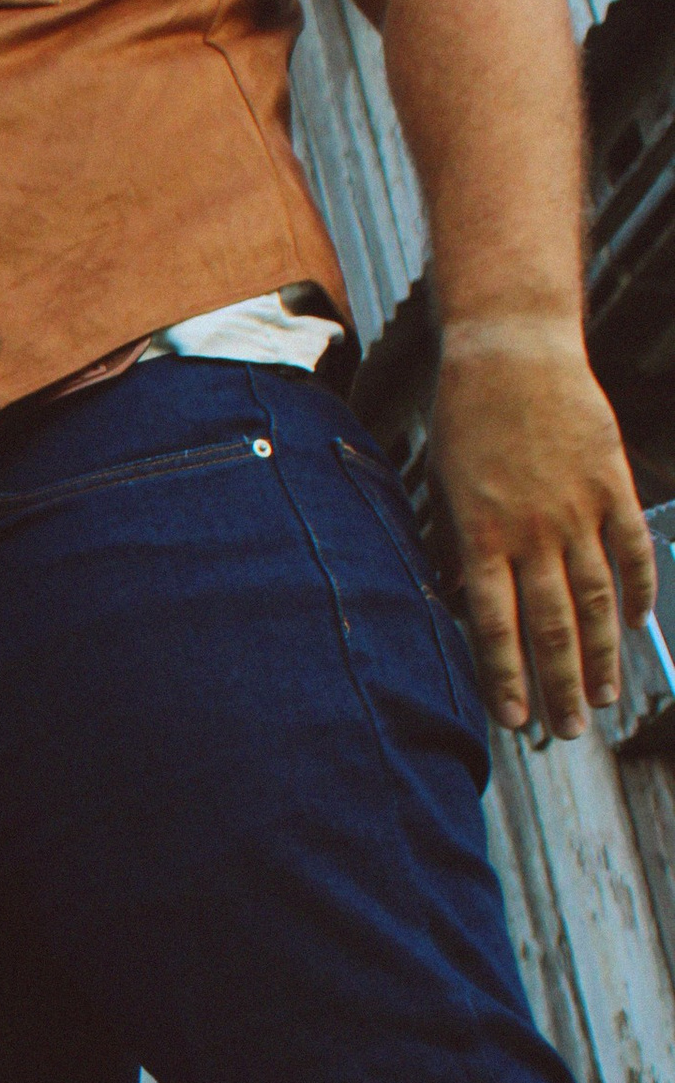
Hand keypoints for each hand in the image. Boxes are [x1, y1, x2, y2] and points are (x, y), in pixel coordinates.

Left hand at [430, 316, 656, 736]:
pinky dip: (637, 590)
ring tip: (603, 699)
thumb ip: (462, 548)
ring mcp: (578, 508)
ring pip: (597, 598)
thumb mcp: (445, 486)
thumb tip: (467, 606)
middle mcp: (533, 528)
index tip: (513, 720)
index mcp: (481, 532)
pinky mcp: (612, 484)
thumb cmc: (466, 420)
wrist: (511, 351)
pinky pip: (631, 549)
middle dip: (559, 685)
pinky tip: (636, 626)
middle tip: (566, 731)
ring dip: (602, 654)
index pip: (495, 623)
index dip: (506, 677)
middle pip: (552, 623)